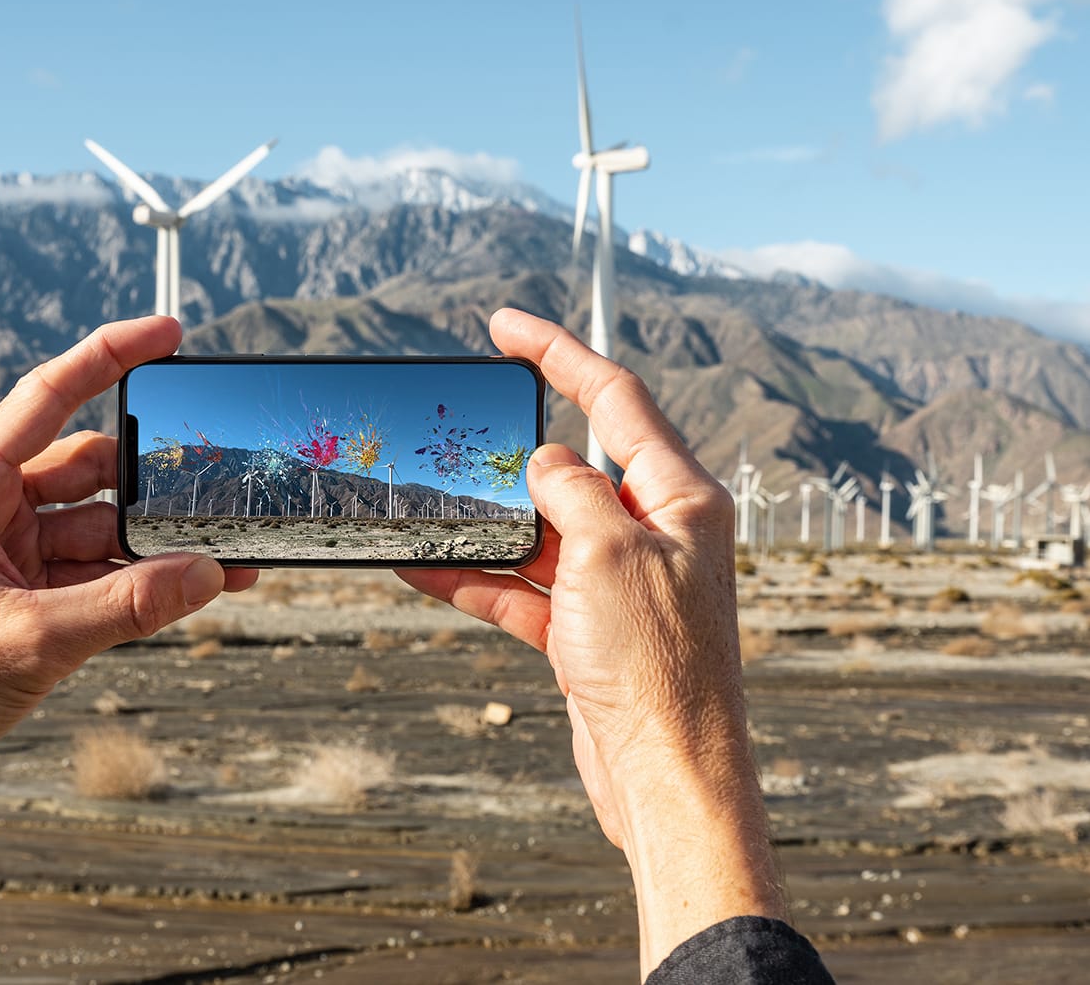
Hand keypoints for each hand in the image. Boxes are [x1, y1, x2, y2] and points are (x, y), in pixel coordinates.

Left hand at [0, 316, 256, 880]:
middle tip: (216, 487)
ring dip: (153, 542)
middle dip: (153, 484)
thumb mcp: (35, 641)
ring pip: (99, 521)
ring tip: (221, 556)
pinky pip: (91, 564)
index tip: (171, 333)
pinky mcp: (19, 580)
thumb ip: (129, 605)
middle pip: (91, 467)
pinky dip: (135, 576)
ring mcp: (4, 540)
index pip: (50, 395)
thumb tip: (209, 574)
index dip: (112, 354)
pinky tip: (189, 586)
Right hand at [399, 308, 782, 975]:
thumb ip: (570, 488)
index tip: (505, 325)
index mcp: (680, 496)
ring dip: (485, 521)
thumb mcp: (608, 554)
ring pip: (541, 529)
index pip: (616, 398)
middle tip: (460, 424)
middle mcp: (655, 531)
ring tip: (428, 501)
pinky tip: (424, 568)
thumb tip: (544, 459)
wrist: (667, 779)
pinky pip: (525, 586)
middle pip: (574, 463)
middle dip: (512, 448)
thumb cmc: (657, 666)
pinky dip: (479, 577)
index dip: (558, 352)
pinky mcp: (590, 631)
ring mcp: (620, 583)